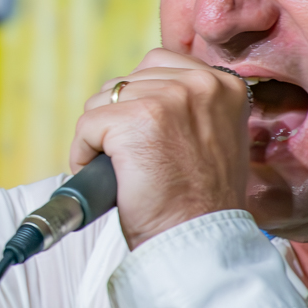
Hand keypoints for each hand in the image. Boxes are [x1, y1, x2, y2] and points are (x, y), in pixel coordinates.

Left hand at [71, 49, 250, 247]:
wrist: (198, 243)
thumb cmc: (200, 203)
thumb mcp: (214, 139)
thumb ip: (190, 108)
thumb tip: (143, 91)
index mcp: (224, 85)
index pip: (157, 64)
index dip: (139, 101)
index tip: (146, 136)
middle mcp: (199, 84)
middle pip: (126, 81)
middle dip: (118, 119)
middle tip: (134, 160)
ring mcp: (167, 99)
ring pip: (102, 101)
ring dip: (101, 136)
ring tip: (123, 169)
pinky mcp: (134, 120)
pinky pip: (86, 125)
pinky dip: (83, 153)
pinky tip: (107, 178)